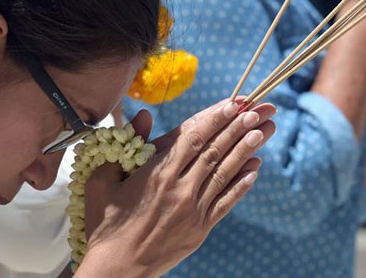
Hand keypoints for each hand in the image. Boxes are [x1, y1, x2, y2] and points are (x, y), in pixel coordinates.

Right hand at [79, 100, 275, 276]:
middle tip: (258, 110)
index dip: (214, 119)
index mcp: (156, 173)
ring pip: (225, 173)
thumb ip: (126, 144)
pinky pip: (226, 202)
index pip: (192, 139)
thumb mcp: (103, 179)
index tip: (233, 104)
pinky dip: (241, 185)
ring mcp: (193, 210)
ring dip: (245, 151)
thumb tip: (145, 115)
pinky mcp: (200, 229)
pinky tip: (255, 169)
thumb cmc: (104, 222)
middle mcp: (179, 189)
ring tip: (262, 132)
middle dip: (237, 128)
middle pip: (214, 151)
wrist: (117, 268)